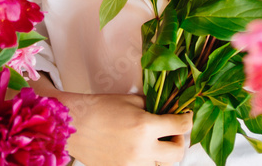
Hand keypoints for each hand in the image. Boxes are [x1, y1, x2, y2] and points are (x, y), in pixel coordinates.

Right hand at [33, 79, 190, 165]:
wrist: (75, 124)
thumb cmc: (101, 108)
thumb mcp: (132, 101)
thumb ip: (153, 107)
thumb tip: (168, 111)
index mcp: (145, 127)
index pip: (179, 126)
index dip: (187, 119)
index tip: (185, 117)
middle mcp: (142, 150)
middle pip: (177, 153)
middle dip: (180, 141)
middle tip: (174, 133)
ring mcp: (132, 165)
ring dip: (163, 155)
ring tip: (156, 143)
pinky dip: (147, 161)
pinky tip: (141, 150)